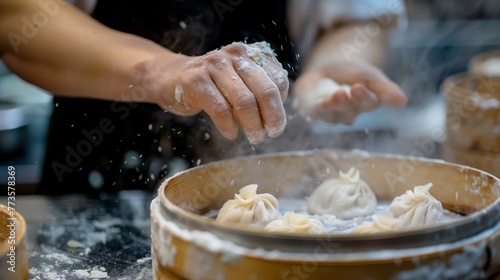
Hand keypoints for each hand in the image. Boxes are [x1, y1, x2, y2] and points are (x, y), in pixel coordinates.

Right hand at [142, 42, 288, 143]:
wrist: (168, 77)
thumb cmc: (209, 85)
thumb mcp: (237, 81)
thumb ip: (257, 91)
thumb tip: (277, 118)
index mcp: (250, 54)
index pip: (278, 80)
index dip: (281, 106)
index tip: (275, 123)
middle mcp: (235, 55)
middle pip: (266, 91)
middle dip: (272, 118)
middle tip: (271, 134)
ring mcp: (214, 65)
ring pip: (245, 101)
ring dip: (252, 125)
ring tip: (253, 137)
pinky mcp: (195, 80)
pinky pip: (220, 109)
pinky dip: (229, 126)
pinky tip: (230, 133)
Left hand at [292, 59, 406, 123]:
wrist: (324, 70)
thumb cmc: (350, 74)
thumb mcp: (368, 75)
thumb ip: (384, 89)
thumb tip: (403, 102)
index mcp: (367, 103)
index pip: (369, 102)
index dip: (365, 96)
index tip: (361, 87)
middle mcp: (350, 112)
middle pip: (353, 108)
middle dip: (354, 99)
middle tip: (355, 88)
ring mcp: (333, 114)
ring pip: (336, 112)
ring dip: (337, 104)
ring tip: (339, 94)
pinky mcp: (316, 112)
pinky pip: (319, 113)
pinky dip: (321, 108)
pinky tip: (322, 102)